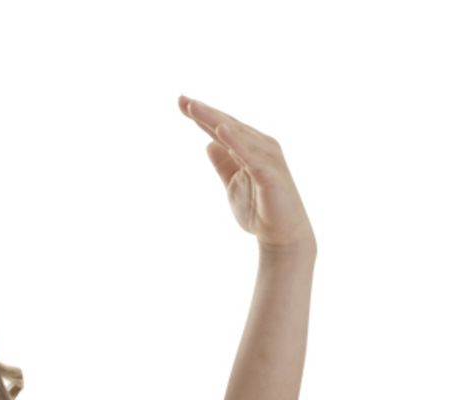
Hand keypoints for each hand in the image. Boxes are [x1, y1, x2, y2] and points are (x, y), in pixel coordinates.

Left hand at [177, 97, 314, 249]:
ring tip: (195, 108)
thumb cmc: (259, 209)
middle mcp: (259, 146)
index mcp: (249, 147)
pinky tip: (220, 130)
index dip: (202, 116)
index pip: (222, 127)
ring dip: (215, 120)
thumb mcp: (232, 183)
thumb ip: (223, 163)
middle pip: (227, 125)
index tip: (182, 102)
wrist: (281, 235)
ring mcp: (266, 157)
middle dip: (205, 112)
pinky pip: (250, 155)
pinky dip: (236, 141)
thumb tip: (208, 144)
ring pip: (236, 134)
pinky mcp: (270, 173)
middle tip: (183, 99)